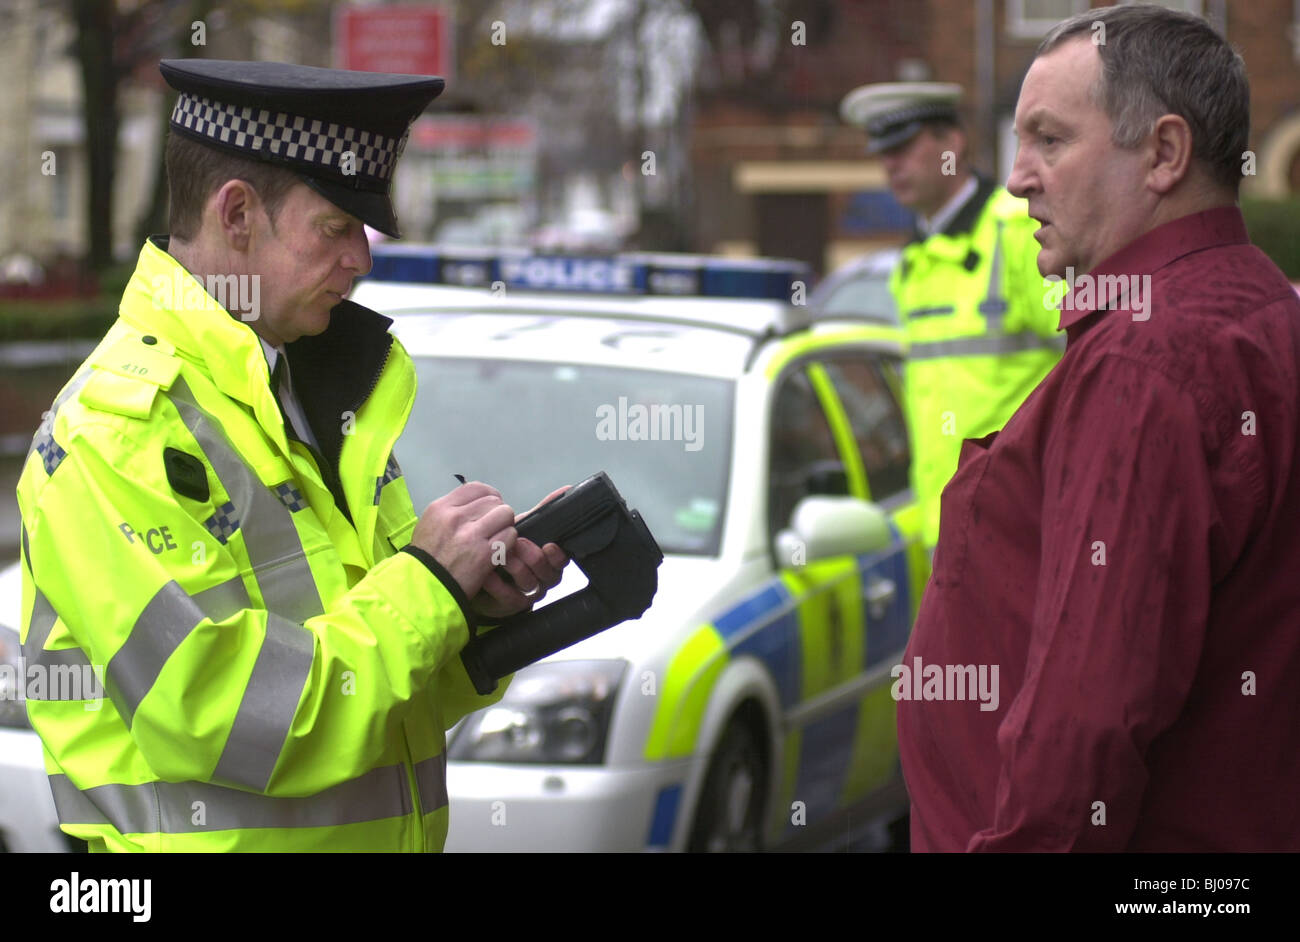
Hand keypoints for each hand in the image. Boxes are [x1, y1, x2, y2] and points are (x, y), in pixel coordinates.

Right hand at [409, 481, 515, 599]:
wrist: (425, 589)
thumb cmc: (428, 559)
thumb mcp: (430, 525)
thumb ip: (453, 511)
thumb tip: (479, 503)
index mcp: (441, 508)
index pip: (476, 488)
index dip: (489, 496)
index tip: (490, 508)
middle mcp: (456, 517)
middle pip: (494, 501)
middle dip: (497, 513)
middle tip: (493, 528)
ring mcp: (472, 534)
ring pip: (506, 514)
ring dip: (505, 526)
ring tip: (497, 538)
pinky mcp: (486, 553)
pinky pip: (510, 535)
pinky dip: (509, 543)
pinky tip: (499, 551)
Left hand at [470, 486, 570, 620]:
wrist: (484, 574)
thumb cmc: (507, 546)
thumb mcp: (524, 527)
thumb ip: (543, 512)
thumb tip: (566, 489)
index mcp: (550, 560)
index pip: (562, 560)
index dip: (557, 555)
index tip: (548, 545)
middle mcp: (543, 577)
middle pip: (549, 574)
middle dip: (534, 558)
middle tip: (519, 544)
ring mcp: (528, 592)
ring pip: (531, 585)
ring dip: (516, 568)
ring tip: (501, 555)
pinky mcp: (510, 603)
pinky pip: (510, 598)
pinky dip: (498, 586)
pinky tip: (488, 575)